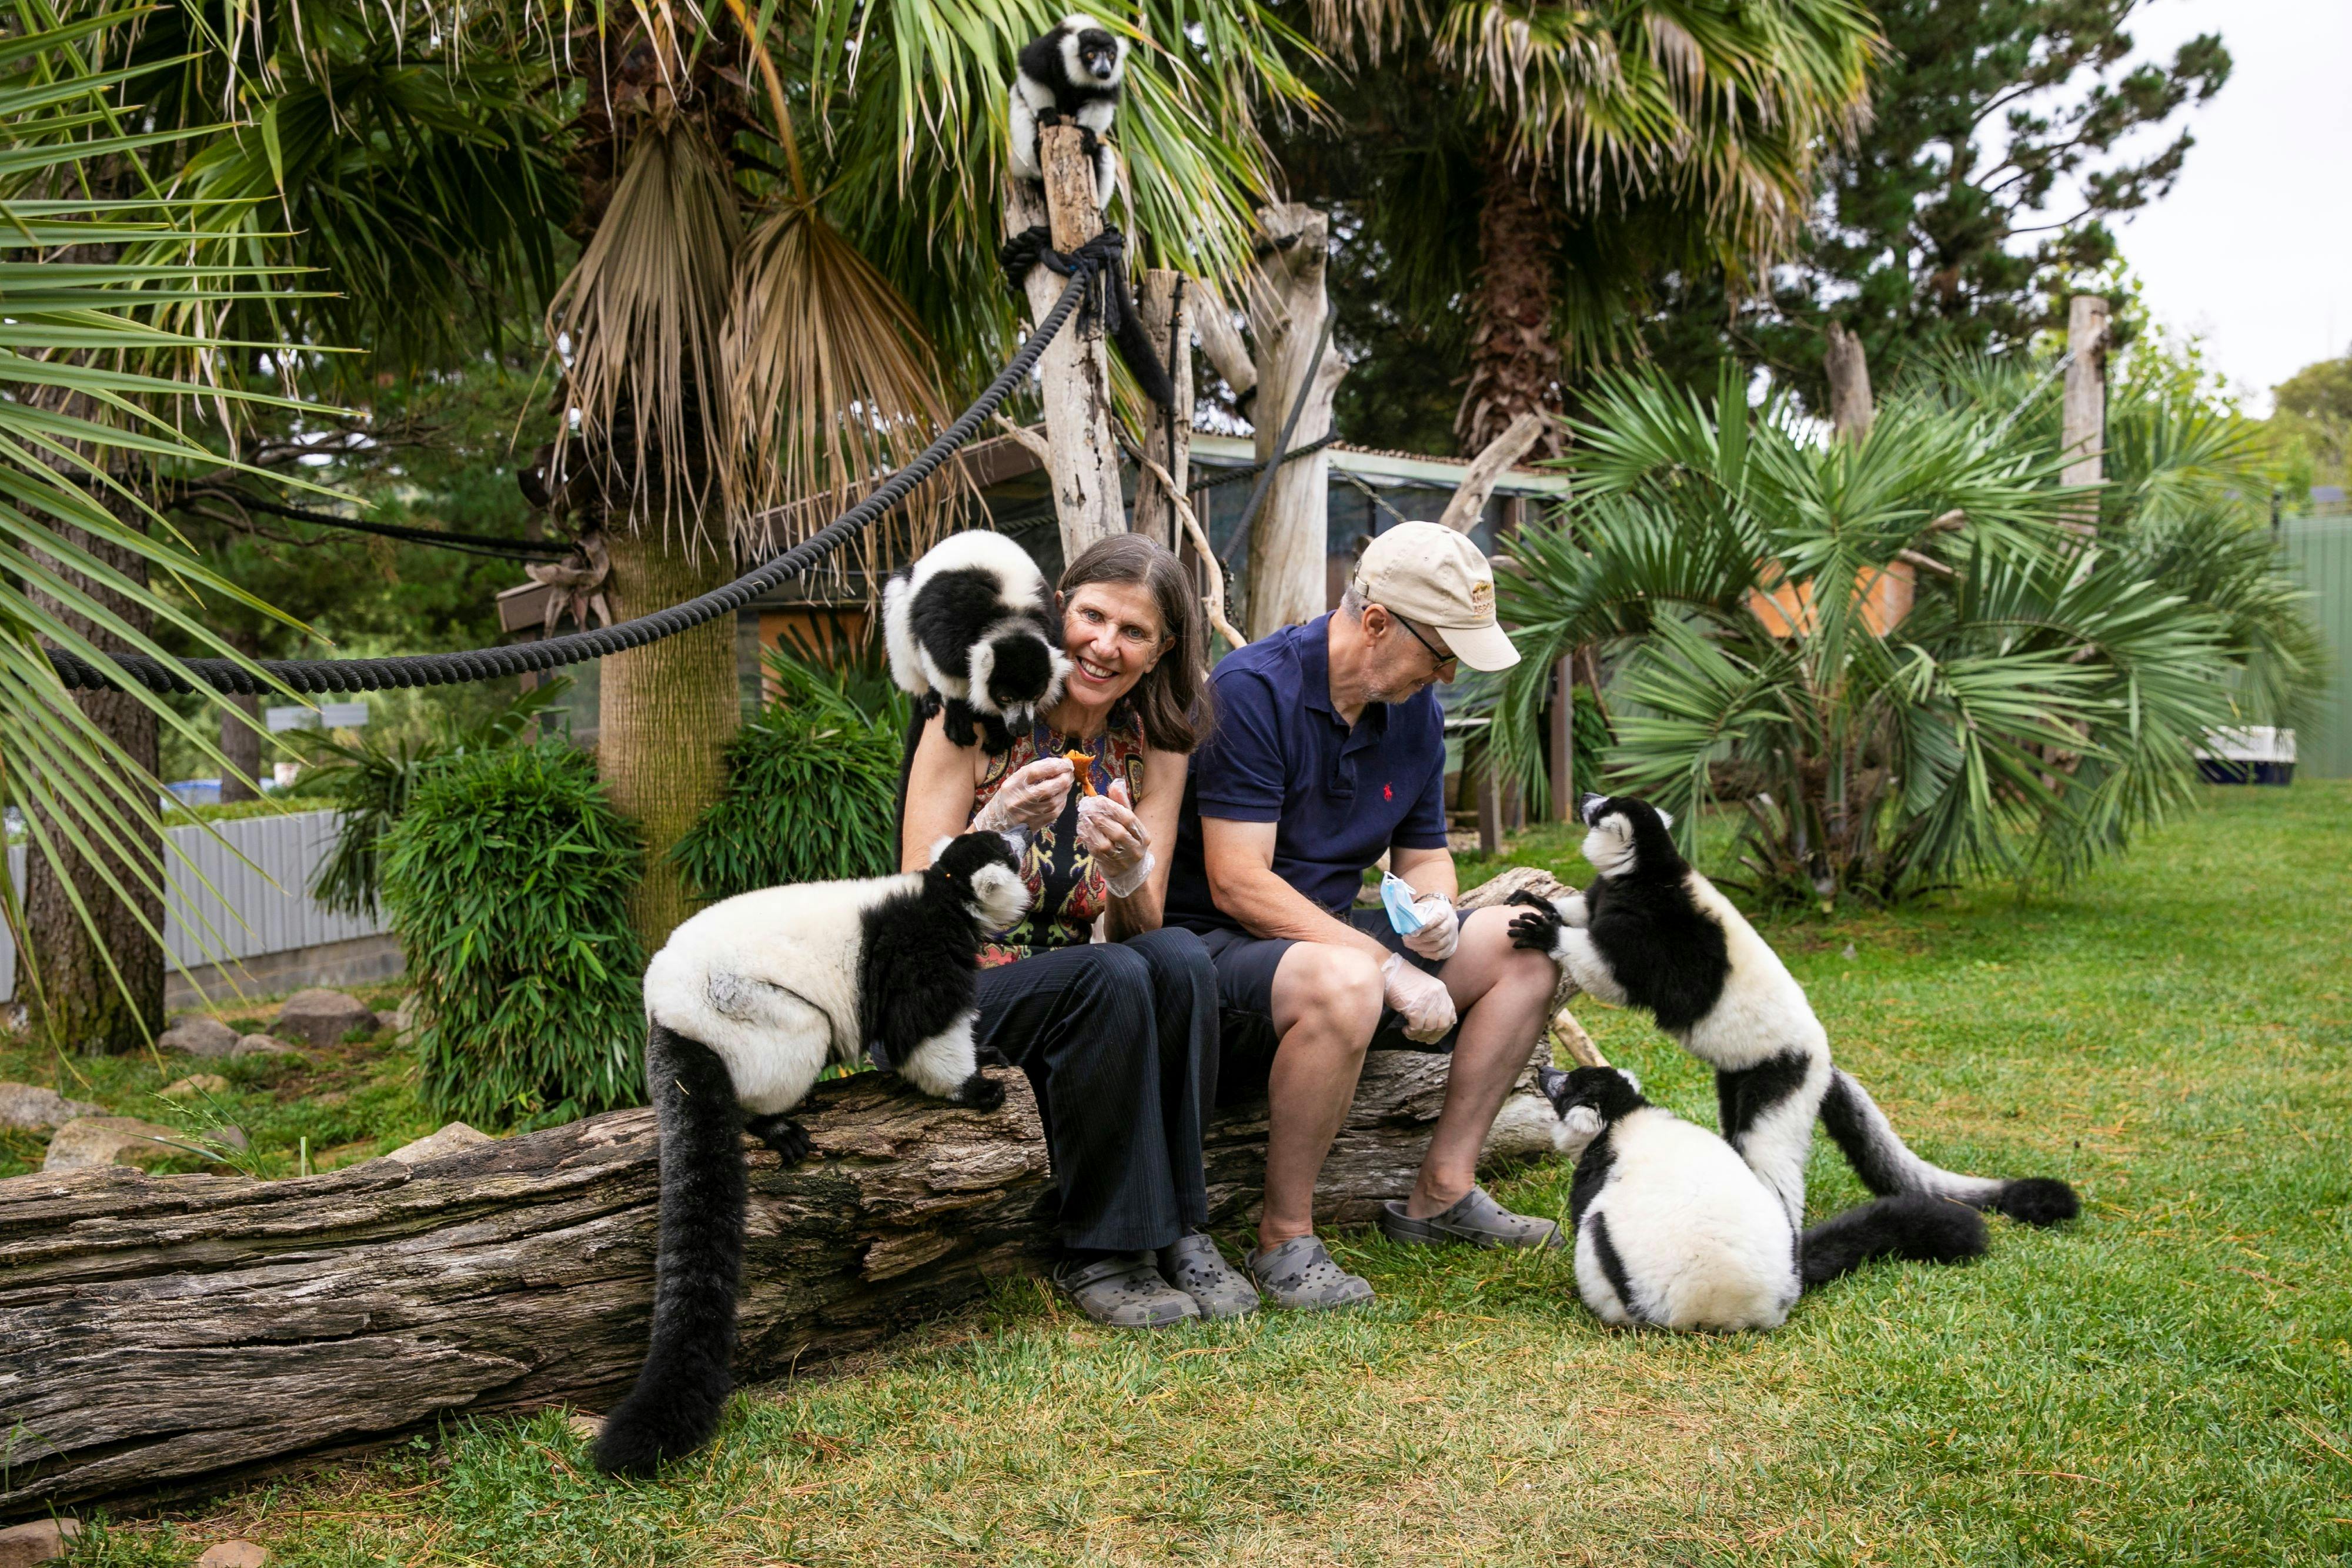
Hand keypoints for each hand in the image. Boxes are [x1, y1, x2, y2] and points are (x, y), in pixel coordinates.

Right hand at [970, 757, 1073, 834]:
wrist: (997, 825)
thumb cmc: (1007, 799)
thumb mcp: (1012, 782)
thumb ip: (1031, 773)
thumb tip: (1055, 763)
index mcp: (1012, 786)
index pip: (1035, 772)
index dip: (1053, 765)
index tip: (1064, 762)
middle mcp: (1020, 800)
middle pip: (1048, 787)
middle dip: (1063, 777)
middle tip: (1069, 771)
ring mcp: (1030, 813)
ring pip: (1055, 799)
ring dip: (1065, 788)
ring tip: (1067, 780)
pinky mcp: (1038, 823)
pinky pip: (1056, 810)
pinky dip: (1062, 799)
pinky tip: (1062, 794)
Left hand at [1077, 780, 1153, 896]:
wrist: (1129, 873)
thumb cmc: (1128, 841)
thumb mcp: (1130, 824)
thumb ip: (1122, 804)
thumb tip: (1115, 784)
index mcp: (1143, 836)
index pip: (1128, 819)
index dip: (1112, 807)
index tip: (1098, 799)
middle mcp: (1135, 849)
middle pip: (1118, 832)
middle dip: (1100, 818)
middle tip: (1087, 808)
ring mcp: (1122, 861)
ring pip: (1105, 844)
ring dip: (1091, 829)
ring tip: (1083, 818)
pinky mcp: (1109, 867)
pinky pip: (1095, 853)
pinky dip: (1087, 839)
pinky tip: (1082, 829)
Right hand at [1381, 953, 1456, 1043]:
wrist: (1387, 969)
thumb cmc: (1402, 981)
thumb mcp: (1424, 989)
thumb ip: (1432, 1003)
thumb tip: (1434, 1025)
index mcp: (1441, 991)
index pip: (1451, 1017)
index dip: (1443, 1030)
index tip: (1433, 1035)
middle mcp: (1437, 995)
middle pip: (1442, 1024)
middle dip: (1432, 1036)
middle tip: (1421, 1038)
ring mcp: (1427, 1000)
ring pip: (1429, 1027)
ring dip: (1419, 1035)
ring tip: (1410, 1033)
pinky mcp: (1414, 1005)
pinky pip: (1417, 1027)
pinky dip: (1412, 1032)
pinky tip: (1405, 1030)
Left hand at [1401, 894, 1458, 960]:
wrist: (1441, 918)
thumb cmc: (1428, 912)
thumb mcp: (1422, 907)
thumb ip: (1415, 914)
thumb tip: (1405, 924)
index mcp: (1444, 910)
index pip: (1437, 917)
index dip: (1424, 926)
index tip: (1411, 931)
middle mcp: (1451, 924)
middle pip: (1438, 933)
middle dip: (1420, 938)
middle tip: (1406, 939)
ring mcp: (1452, 937)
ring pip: (1438, 945)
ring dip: (1421, 947)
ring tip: (1409, 944)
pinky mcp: (1450, 948)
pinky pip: (1439, 954)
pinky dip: (1427, 953)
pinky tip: (1418, 949)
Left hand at [1506, 890, 1562, 955]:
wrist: (1563, 945)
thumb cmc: (1559, 932)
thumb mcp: (1557, 922)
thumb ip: (1554, 916)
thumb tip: (1553, 911)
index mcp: (1544, 922)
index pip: (1533, 916)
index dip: (1526, 915)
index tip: (1519, 915)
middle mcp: (1540, 929)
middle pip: (1526, 925)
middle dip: (1517, 923)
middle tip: (1509, 922)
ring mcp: (1538, 937)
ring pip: (1525, 934)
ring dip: (1516, 933)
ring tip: (1508, 933)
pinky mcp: (1538, 945)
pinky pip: (1528, 944)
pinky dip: (1521, 945)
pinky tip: (1514, 945)